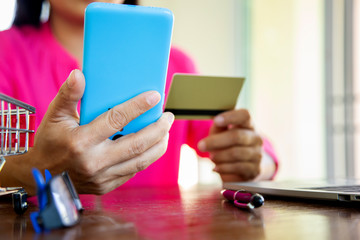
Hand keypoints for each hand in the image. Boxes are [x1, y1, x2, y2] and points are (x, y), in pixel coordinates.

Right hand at [0, 69, 173, 194]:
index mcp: (81, 142)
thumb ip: (68, 95)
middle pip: (136, 144)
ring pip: (140, 161)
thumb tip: (79, 74)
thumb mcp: (54, 116)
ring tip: (165, 131)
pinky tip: (151, 147)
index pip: (116, 120)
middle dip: (158, 129)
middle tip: (168, 117)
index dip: (138, 106)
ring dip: (158, 145)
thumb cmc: (49, 141)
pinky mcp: (105, 187)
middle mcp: (93, 162)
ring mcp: (101, 177)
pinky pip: (132, 171)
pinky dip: (145, 158)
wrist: (41, 175)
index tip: (155, 96)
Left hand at [197, 109, 261, 181]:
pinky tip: (216, 168)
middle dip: (216, 141)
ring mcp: (257, 154)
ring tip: (211, 158)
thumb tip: (216, 123)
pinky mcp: (255, 169)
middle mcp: (256, 138)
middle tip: (200, 145)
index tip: (216, 121)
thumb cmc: (231, 145)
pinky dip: (224, 168)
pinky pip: (238, 168)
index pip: (244, 116)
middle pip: (237, 136)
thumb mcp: (222, 134)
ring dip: (220, 156)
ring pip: (236, 153)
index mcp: (248, 125)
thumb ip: (218, 127)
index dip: (231, 117)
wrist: (249, 165)